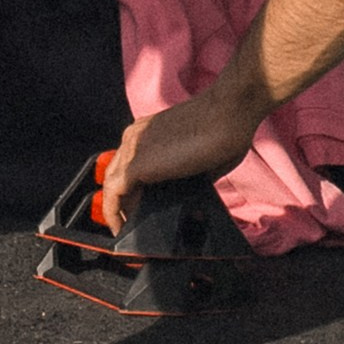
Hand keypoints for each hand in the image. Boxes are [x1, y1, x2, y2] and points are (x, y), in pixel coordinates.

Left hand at [99, 83, 263, 234]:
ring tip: (127, 232)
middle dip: (122, 202)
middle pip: (116, 175)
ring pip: (112, 184)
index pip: (128, 164)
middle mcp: (136, 136)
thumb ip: (187, 176)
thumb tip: (187, 198)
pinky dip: (115, 214)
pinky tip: (124, 230)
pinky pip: (114, 194)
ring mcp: (133, 147)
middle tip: (131, 225)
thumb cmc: (226, 126)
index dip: (130, 189)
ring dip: (118, 210)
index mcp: (149, 131)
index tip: (138, 209)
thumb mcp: (201, 157)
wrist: (230, 111)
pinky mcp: (137, 163)